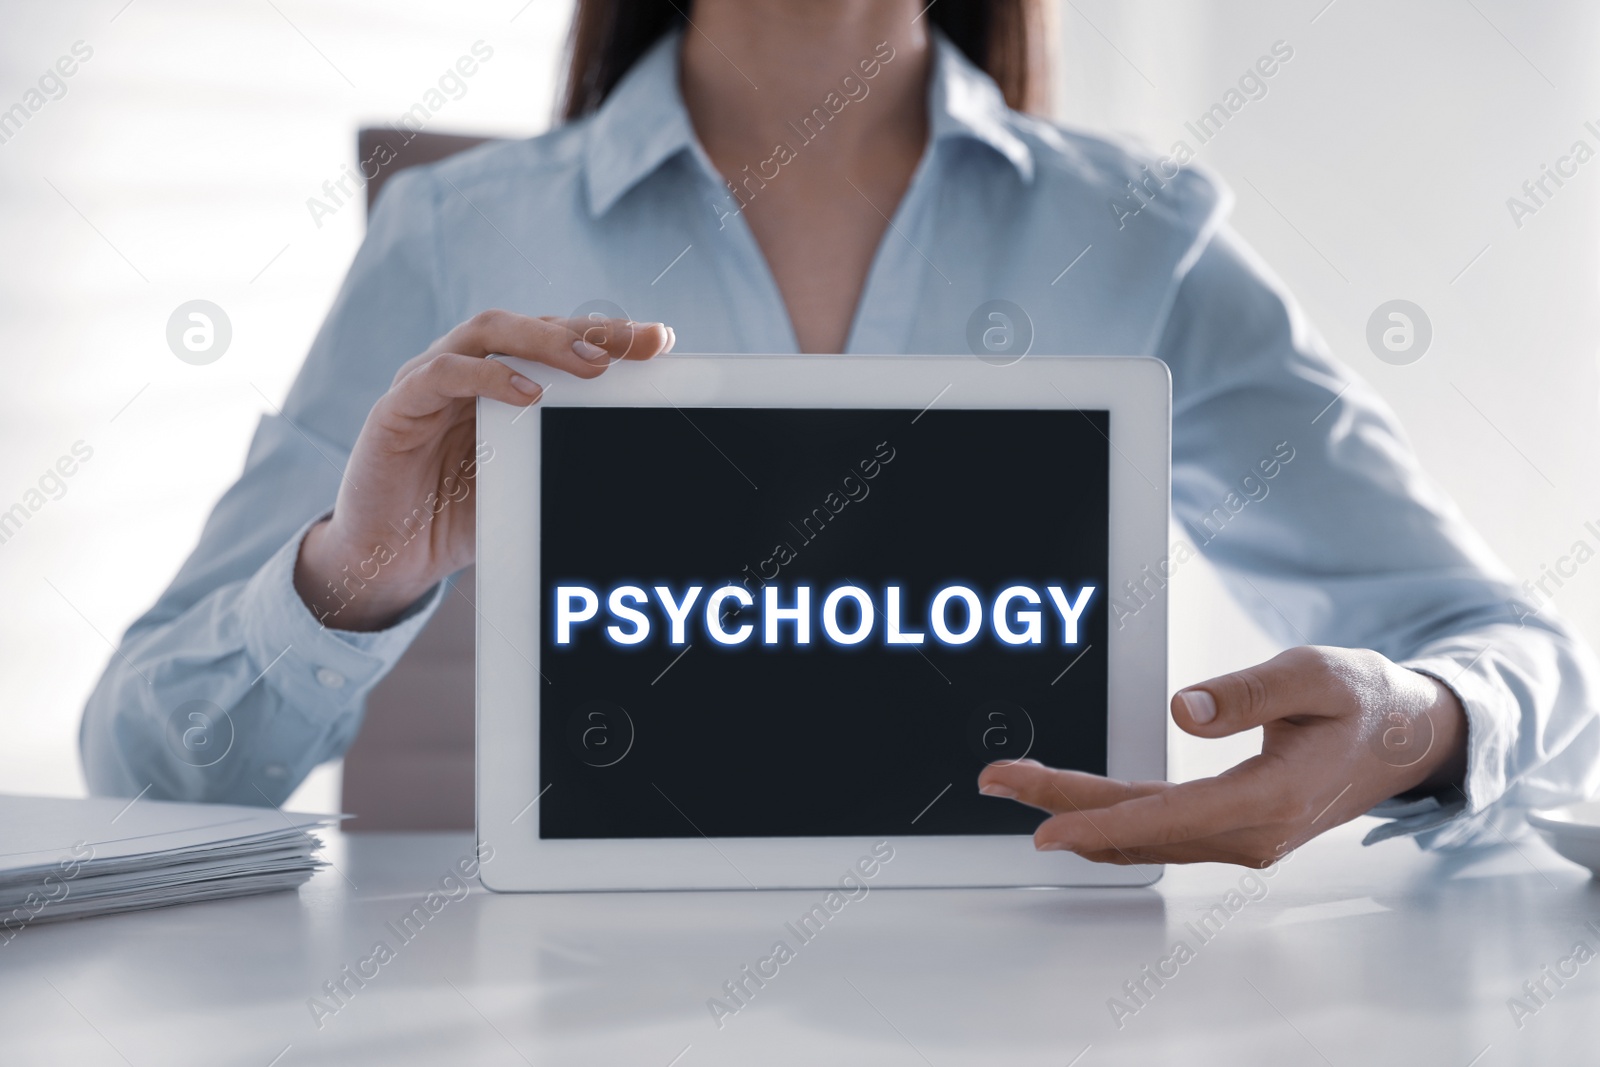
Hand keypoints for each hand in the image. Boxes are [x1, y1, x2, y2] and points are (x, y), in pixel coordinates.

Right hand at [293, 311, 673, 629]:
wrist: (389, 557)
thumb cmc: (458, 516)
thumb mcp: (527, 484)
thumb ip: (563, 457)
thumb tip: (630, 450)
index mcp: (501, 379)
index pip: (559, 341)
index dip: (609, 335)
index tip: (661, 342)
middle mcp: (466, 367)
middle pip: (531, 324)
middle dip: (590, 330)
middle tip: (640, 343)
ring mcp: (429, 381)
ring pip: (488, 332)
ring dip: (544, 341)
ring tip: (591, 364)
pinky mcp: (398, 407)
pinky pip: (443, 374)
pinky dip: (488, 377)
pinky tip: (527, 394)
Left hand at [976, 645, 1468, 866]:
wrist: (1409, 738)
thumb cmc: (1366, 702)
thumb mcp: (1317, 674)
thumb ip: (1249, 692)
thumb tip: (1184, 709)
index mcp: (1273, 797)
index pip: (1166, 816)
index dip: (1098, 819)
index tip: (1043, 825)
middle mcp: (1253, 832)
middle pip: (1138, 828)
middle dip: (1060, 806)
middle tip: (997, 781)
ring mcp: (1244, 837)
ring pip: (1143, 834)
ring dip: (1077, 813)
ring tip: (1017, 785)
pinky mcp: (1236, 829)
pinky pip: (1161, 831)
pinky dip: (1110, 820)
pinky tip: (1074, 810)